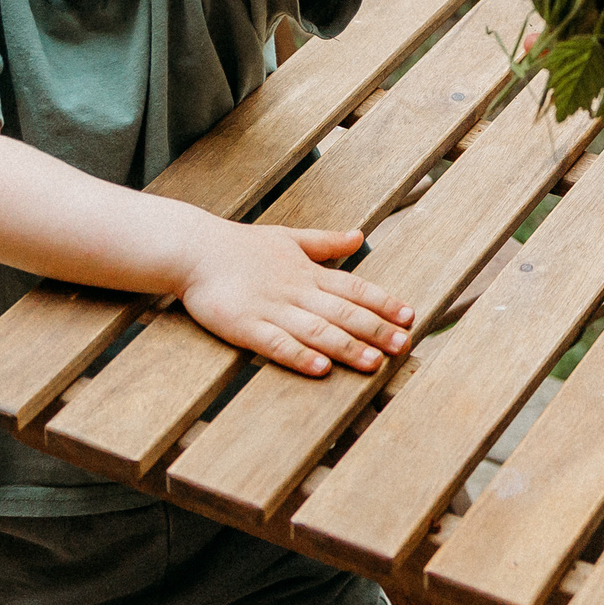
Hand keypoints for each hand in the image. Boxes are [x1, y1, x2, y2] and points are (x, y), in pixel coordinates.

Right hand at [176, 220, 415, 376]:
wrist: (194, 249)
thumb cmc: (242, 246)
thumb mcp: (289, 238)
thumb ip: (325, 243)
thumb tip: (359, 236)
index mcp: (308, 272)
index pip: (354, 288)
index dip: (382, 302)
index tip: (409, 316)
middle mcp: (296, 291)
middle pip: (342, 312)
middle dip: (375, 330)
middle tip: (403, 345)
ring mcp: (271, 308)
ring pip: (316, 330)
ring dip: (346, 346)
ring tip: (373, 362)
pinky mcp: (245, 325)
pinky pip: (276, 343)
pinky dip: (299, 355)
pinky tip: (320, 368)